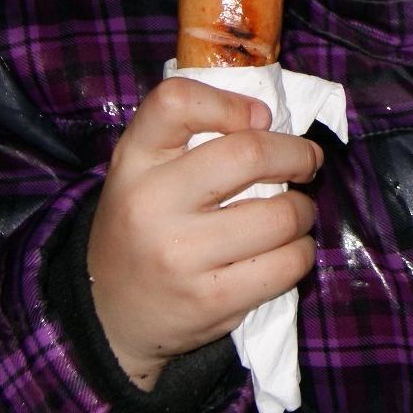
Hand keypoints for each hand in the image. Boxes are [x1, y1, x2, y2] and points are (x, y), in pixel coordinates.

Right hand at [86, 78, 323, 388]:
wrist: (107, 310)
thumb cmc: (145, 222)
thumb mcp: (145, 168)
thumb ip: (192, 131)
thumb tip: (267, 117)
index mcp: (133, 159)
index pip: (177, 101)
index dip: (230, 103)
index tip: (259, 118)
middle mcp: (151, 204)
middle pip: (249, 154)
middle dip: (297, 154)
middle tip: (305, 162)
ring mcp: (180, 256)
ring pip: (281, 215)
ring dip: (303, 210)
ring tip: (293, 214)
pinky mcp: (210, 301)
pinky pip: (287, 265)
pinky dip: (300, 253)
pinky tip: (285, 250)